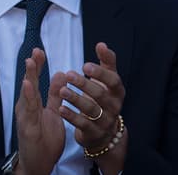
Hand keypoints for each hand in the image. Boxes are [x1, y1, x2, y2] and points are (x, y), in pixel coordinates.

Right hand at [13, 49, 65, 174]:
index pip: (36, 82)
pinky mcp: (26, 126)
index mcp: (34, 104)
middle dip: (32, 67)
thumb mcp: (53, 114)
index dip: (38, 67)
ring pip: (27, 94)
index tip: (40, 51)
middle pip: (29, 84)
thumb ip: (55, 96)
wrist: (37, 163)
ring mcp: (25, 116)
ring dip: (28, 77)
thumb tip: (60, 75)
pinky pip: (28, 110)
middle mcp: (27, 107)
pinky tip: (28, 85)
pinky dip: (28, 96)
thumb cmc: (44, 140)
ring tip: (30, 62)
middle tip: (36, 51)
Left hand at [61, 43, 126, 173]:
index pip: (113, 82)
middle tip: (69, 75)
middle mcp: (114, 107)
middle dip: (85, 84)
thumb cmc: (103, 99)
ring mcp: (105, 121)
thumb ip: (106, 63)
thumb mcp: (107, 82)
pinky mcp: (94, 133)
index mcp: (117, 92)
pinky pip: (83, 125)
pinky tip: (61, 108)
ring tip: (62, 90)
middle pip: (101, 95)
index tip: (85, 65)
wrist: (104, 131)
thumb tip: (102, 44)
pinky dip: (72, 117)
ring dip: (76, 99)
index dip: (101, 74)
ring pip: (92, 110)